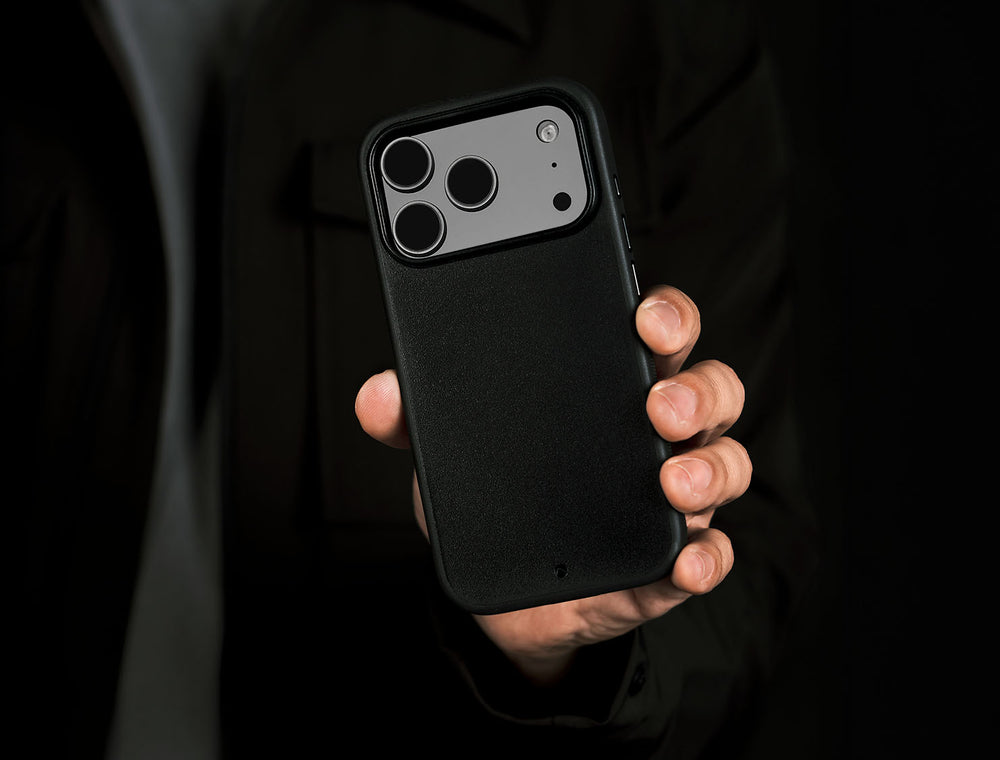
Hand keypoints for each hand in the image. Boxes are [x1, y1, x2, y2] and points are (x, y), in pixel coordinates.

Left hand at [355, 285, 750, 685]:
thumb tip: (379, 392)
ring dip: (708, 467)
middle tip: (658, 403)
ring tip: (671, 480)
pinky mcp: (666, 560)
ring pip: (726, 463)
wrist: (505, 596)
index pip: (656, 332)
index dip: (665, 315)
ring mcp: (669, 496)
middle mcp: (654, 434)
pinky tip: (684, 562)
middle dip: (695, 389)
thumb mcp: (451, 453)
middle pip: (709, 389)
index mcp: (608, 386)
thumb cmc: (496, 501)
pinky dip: (705, 557)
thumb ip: (416, 419)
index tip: (644, 315)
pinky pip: (710, 554)